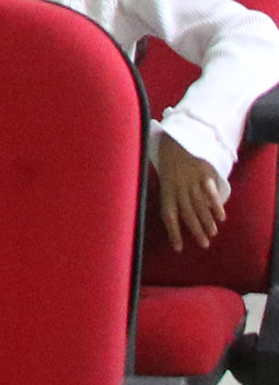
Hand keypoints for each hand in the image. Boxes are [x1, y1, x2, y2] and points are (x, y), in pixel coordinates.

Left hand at [153, 130, 227, 251]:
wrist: (177, 136)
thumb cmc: (169, 161)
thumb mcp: (164, 177)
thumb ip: (169, 195)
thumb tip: (171, 218)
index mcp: (166, 188)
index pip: (168, 214)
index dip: (173, 231)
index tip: (178, 248)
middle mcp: (178, 186)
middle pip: (187, 212)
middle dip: (196, 230)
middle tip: (204, 244)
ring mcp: (191, 179)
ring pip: (199, 204)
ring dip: (206, 220)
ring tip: (212, 234)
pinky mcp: (204, 172)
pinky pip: (209, 191)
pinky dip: (215, 204)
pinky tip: (221, 216)